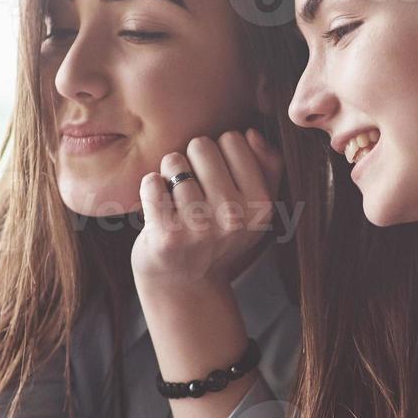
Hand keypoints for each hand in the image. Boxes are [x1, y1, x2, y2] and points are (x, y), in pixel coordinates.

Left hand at [132, 128, 282, 289]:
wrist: (185, 285)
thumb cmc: (218, 235)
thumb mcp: (255, 206)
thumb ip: (267, 165)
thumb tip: (252, 133)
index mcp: (261, 205)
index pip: (234, 138)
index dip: (219, 152)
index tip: (217, 177)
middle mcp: (234, 217)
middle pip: (202, 144)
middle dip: (192, 160)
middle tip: (193, 188)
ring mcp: (200, 228)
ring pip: (174, 161)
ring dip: (170, 176)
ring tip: (176, 201)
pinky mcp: (167, 236)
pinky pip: (151, 182)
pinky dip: (150, 188)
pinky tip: (158, 206)